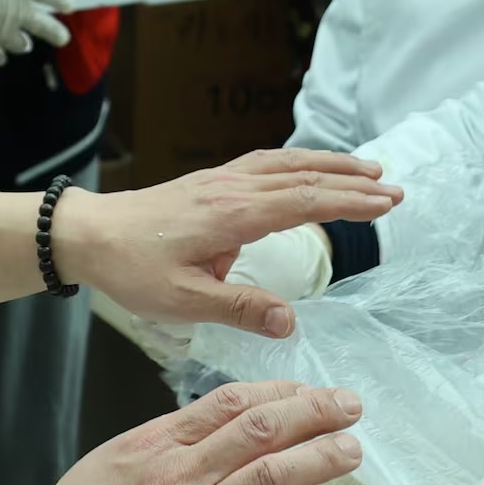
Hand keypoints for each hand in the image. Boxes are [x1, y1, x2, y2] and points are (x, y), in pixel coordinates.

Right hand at [0, 381, 365, 484]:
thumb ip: (157, 449)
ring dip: (321, 459)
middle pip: (261, 430)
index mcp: (153, 447)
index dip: (277, 393)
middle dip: (313, 412)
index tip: (305, 392)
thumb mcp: (106, 467)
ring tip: (352, 451)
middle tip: (348, 406)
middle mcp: (180, 478)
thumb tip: (200, 434)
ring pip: (273, 476)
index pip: (228, 403)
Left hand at [53, 149, 399, 338]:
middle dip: (352, 181)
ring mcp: (221, 180)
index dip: (350, 203)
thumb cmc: (131, 269)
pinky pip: (265, 163)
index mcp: (232, 215)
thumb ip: (238, 309)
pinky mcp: (210, 181)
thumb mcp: (183, 301)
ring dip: (329, 165)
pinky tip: (308, 169)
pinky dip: (298, 162)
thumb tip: (290, 322)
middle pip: (304, 177)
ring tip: (366, 170)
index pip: (305, 202)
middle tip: (394, 189)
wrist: (89, 234)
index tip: (387, 203)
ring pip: (286, 163)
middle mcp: (232, 188)